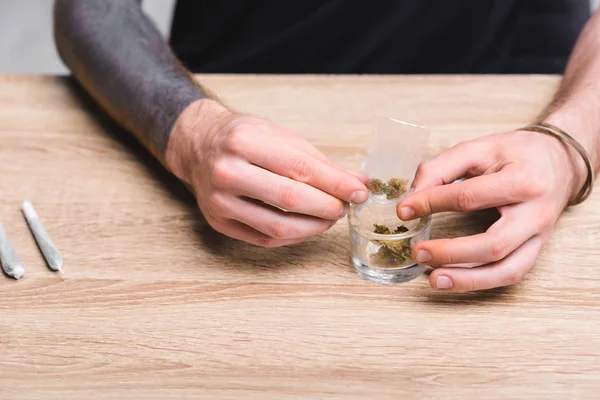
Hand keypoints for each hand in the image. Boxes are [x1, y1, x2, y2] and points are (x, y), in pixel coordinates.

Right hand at [166, 99, 367, 246]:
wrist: (199, 146)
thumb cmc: (244, 138)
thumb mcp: (280, 136)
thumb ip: (319, 161)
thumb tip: (357, 182)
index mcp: (244, 141)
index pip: (300, 168)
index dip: (335, 183)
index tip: (359, 191)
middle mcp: (227, 171)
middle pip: (290, 199)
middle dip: (328, 206)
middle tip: (347, 205)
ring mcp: (220, 201)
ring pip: (278, 225)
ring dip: (315, 226)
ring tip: (331, 217)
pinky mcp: (219, 222)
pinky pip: (265, 238)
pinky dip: (295, 235)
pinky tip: (309, 226)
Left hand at [396, 130, 586, 291]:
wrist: (559, 162)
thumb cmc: (515, 154)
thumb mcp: (477, 148)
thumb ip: (440, 169)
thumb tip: (410, 198)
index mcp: (522, 180)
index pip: (470, 197)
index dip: (431, 203)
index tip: (404, 209)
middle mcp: (536, 213)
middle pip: (494, 244)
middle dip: (451, 252)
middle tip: (418, 251)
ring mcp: (539, 237)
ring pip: (506, 270)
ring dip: (467, 280)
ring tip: (432, 279)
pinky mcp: (536, 251)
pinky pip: (510, 274)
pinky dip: (480, 282)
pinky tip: (453, 279)